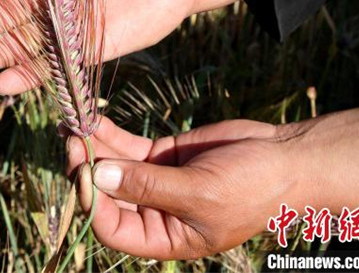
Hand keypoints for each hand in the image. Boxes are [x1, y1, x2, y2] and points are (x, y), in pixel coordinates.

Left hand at [67, 117, 288, 258]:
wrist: (287, 157)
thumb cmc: (254, 187)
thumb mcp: (199, 192)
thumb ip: (147, 185)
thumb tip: (97, 176)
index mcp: (165, 238)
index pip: (113, 228)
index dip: (94, 202)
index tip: (84, 171)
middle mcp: (155, 213)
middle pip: (106, 194)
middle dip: (85, 169)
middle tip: (71, 141)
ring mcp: (155, 181)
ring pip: (113, 166)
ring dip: (91, 147)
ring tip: (71, 125)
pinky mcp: (161, 155)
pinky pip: (127, 146)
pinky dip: (109, 133)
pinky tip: (92, 120)